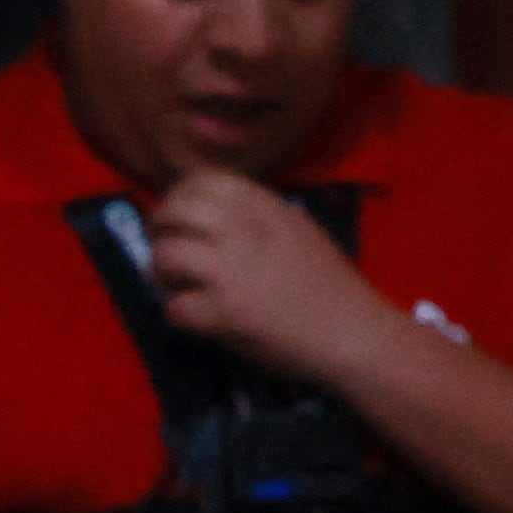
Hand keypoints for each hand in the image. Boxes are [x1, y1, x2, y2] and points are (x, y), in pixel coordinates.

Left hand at [142, 171, 396, 388]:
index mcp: (263, 207)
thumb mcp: (295, 228)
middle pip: (174, 211)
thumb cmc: (327, 284)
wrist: (354, 333)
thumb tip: (203, 211)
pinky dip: (177, 314)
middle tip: (165, 248)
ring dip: (160, 274)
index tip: (180, 217)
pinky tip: (194, 317)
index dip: (179, 196)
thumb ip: (254, 215)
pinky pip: (175, 307)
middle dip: (159, 229)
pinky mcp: (225, 313)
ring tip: (176, 286)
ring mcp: (231, 272)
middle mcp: (243, 232)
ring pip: (165, 255)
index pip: (201, 180)